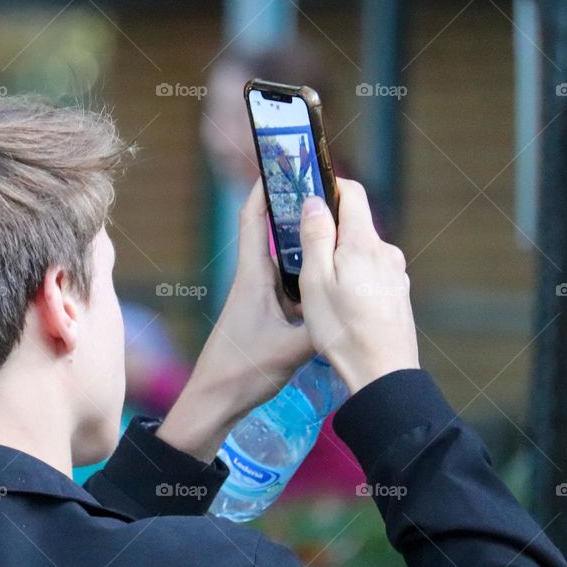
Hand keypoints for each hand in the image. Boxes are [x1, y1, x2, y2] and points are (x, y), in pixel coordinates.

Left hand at [156, 181, 313, 460]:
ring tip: (332, 230)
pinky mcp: (263, 317)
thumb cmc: (242, 372)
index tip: (282, 164)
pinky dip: (304, 275)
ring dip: (301, 244)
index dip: (264, 188)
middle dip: (293, 211)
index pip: (252, 220)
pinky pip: (287, 285)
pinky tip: (327, 279)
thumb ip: (321, 327)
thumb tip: (352, 306)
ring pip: (282, 261)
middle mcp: (253, 281)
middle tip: (324, 194)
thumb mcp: (290, 349)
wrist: (214, 402)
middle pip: (271, 234)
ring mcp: (257, 299)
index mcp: (252, 278)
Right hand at [298, 178, 418, 392]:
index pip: (352, 192)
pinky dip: (354, 276)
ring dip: (340, 256)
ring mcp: (396, 273)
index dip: (329, 186)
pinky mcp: (398, 293)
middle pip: (356, 223)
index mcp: (363, 243)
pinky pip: (372, 272)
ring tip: (318, 284)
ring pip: (362, 250)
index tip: (308, 195)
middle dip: (329, 228)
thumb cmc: (342, 331)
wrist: (382, 373)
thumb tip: (315, 202)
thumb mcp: (315, 282)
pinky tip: (341, 303)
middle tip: (302, 248)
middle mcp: (386, 252)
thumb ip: (316, 237)